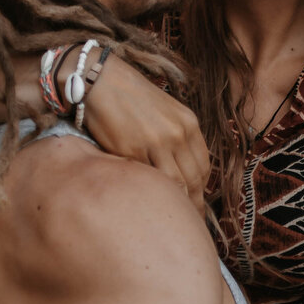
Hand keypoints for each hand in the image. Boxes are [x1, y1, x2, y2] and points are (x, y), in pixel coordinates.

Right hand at [82, 55, 209, 214]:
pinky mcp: (133, 150)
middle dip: (194, 204)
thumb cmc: (128, 96)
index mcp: (188, 123)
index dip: (202, 189)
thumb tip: (178, 168)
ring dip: (175, 204)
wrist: (100, 80)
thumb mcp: (165, 110)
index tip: (197, 203)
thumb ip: (175, 137)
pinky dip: (150, 193)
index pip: (203, 166)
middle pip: (193, 179)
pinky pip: (148, 179)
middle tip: (190, 222)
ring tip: (171, 221)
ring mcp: (156, 142)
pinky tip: (148, 204)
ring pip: (174, 184)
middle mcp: (177, 133)